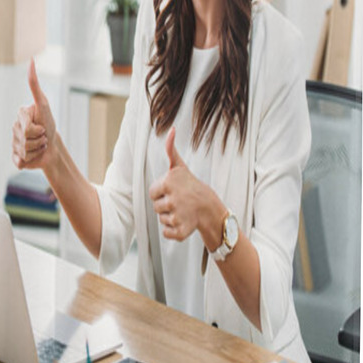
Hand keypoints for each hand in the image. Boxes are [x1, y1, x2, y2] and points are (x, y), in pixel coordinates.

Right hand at [12, 59, 56, 169]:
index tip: (42, 125)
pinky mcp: (15, 157)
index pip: (26, 127)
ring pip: (23, 151)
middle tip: (43, 136)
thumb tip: (31, 61)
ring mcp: (13, 143)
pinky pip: (18, 162)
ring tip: (40, 145)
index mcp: (19, 115)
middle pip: (25, 139)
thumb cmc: (49, 124)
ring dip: (37, 150)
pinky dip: (29, 161)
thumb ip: (34, 84)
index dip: (38, 129)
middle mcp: (14, 128)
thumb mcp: (43, 104)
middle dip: (39, 140)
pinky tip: (32, 156)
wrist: (53, 147)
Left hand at [149, 127, 220, 241]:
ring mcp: (177, 215)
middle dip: (165, 205)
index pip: (152, 192)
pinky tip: (183, 222)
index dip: (161, 192)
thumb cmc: (191, 185)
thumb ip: (171, 150)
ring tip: (182, 210)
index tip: (173, 190)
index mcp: (168, 183)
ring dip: (170, 217)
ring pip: (161, 219)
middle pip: (156, 206)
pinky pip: (167, 233)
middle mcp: (172, 199)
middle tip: (179, 200)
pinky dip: (173, 231)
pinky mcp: (180, 231)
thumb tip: (171, 129)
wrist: (210, 207)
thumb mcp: (180, 167)